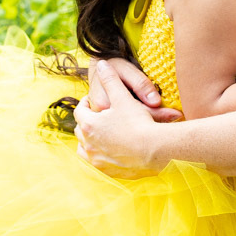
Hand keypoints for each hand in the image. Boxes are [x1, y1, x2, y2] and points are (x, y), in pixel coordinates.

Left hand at [74, 61, 169, 177]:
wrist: (154, 151)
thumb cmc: (138, 122)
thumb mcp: (123, 97)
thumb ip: (111, 79)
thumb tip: (101, 64)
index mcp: (90, 124)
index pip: (80, 110)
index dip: (85, 103)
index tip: (92, 100)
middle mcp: (89, 144)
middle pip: (80, 130)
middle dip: (86, 122)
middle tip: (96, 116)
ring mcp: (97, 160)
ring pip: (84, 149)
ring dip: (88, 140)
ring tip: (98, 134)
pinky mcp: (108, 172)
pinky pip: (96, 163)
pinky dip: (98, 155)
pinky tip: (107, 151)